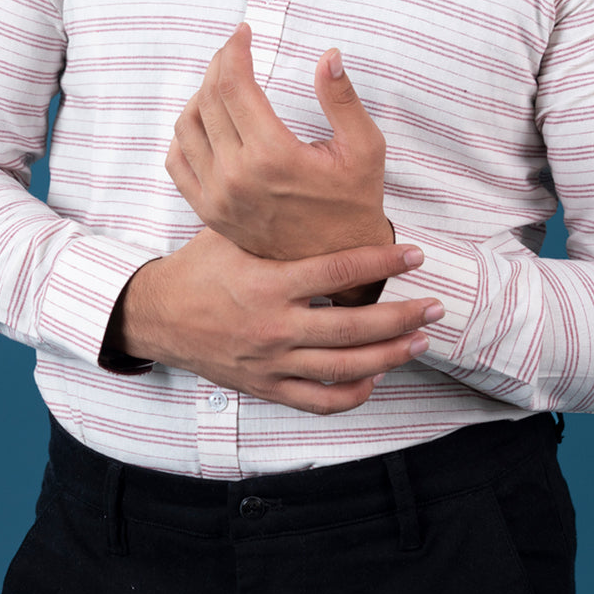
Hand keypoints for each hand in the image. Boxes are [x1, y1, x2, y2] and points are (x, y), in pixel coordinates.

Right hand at [105, 229, 442, 414]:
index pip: (339, 273)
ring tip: (420, 341)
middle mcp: (273, 327)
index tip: (416, 255)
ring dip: (390, 355)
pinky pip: (318, 400)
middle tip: (435, 306)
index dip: (383, 261)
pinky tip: (376, 377)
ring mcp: (271, 362)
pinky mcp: (266, 386)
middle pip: (353, 328)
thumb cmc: (199, 268)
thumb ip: (276, 225)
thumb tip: (323, 193)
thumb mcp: (233, 236)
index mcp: (268, 284)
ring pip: (343, 368)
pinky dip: (352, 393)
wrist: (158, 317)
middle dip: (402, 317)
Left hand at [165, 23, 390, 261]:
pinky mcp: (209, 212)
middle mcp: (237, 177)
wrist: (338, 261)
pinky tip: (205, 122)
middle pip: (208, 100)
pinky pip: (177, 162)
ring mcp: (218, 197)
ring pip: (186, 128)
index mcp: (272, 155)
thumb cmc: (354, 201)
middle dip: (219, 65)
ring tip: (223, 84)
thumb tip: (329, 56)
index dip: (234, 50)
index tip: (243, 33)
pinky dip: (184, 134)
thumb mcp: (364, 148)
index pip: (234, 85)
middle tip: (236, 51)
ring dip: (200, 96)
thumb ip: (342, 99)